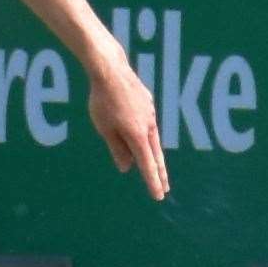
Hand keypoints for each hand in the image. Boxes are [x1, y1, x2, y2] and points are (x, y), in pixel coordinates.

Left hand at [86, 53, 168, 201]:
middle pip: (155, 155)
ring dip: (153, 155)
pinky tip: (139, 133)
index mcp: (138, 135)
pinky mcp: (148, 104)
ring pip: (153, 139)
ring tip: (154, 168)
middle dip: (159, 173)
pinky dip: (146, 135)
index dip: (152, 181)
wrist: (111, 71)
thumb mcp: (105, 129)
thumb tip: (127, 167)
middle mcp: (149, 126)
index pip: (147, 165)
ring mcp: (151, 114)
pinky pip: (148, 124)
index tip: (159, 195)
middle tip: (164, 188)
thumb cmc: (103, 101)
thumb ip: (117, 149)